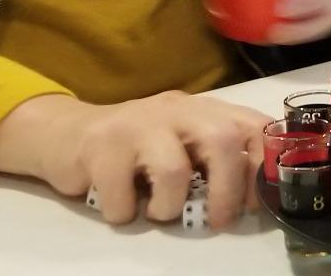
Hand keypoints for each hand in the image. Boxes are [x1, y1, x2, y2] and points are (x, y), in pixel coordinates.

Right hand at [0, 92, 270, 230]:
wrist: (65, 134)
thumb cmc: (136, 149)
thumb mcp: (183, 143)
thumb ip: (215, 158)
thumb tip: (254, 198)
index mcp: (204, 110)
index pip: (253, 124)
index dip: (265, 165)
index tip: (259, 201)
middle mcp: (176, 109)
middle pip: (221, 139)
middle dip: (227, 189)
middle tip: (218, 221)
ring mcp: (137, 123)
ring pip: (174, 169)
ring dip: (169, 206)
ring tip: (157, 211)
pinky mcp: (100, 145)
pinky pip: (123, 194)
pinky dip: (124, 213)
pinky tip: (121, 205)